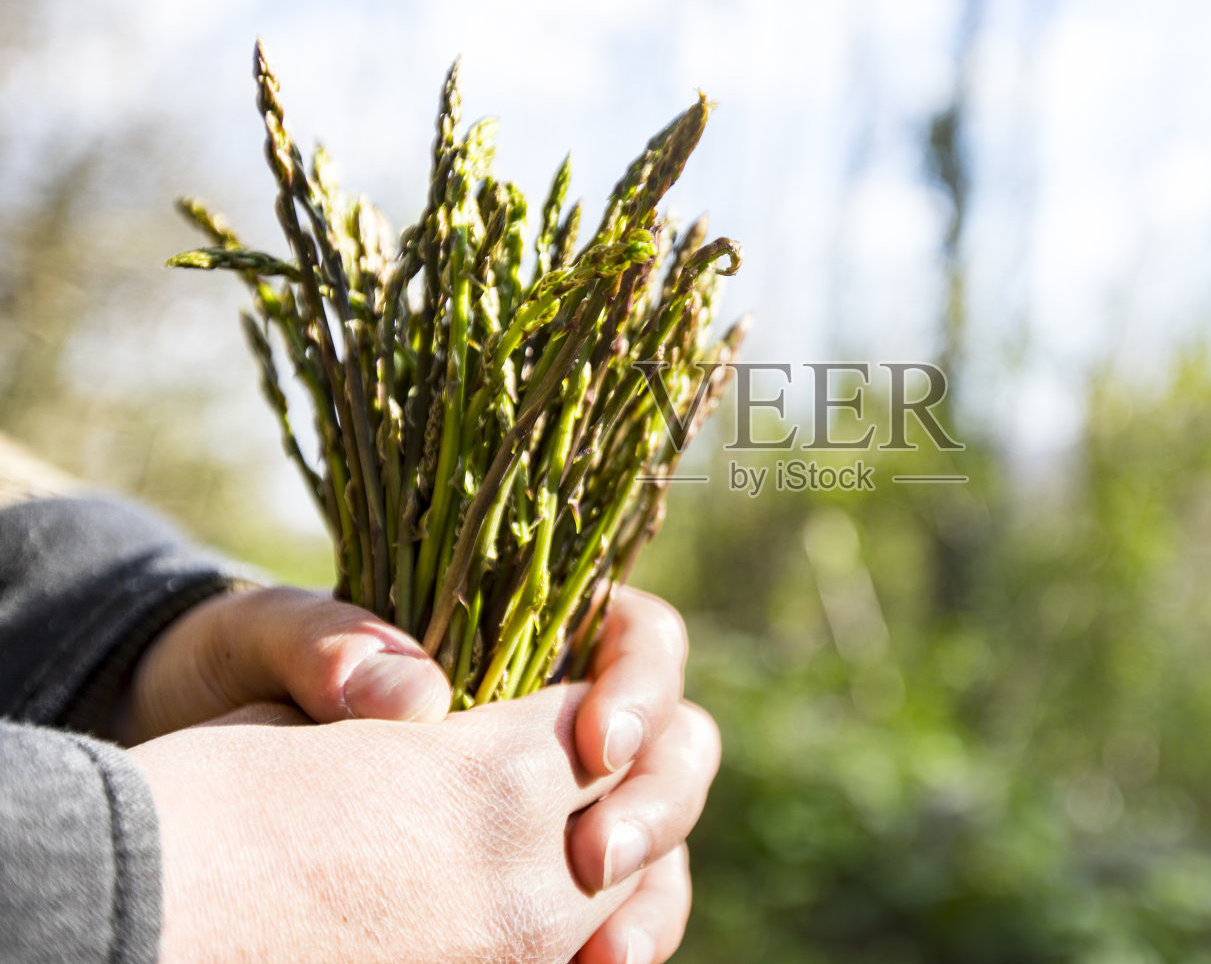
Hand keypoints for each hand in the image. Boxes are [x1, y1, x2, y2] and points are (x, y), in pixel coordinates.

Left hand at [119, 582, 717, 962]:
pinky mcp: (526, 884)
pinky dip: (613, 944)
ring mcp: (554, 808)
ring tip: (611, 956)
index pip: (645, 640)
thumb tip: (421, 696)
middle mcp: (563, 721)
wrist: (178, 762)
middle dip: (658, 804)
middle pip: (678, 748)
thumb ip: (325, 643)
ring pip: (660, 846)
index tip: (595, 741)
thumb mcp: (257, 638)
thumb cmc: (231, 670)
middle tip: (595, 858)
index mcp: (534, 634)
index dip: (642, 686)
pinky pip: (605, 917)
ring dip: (653, 897)